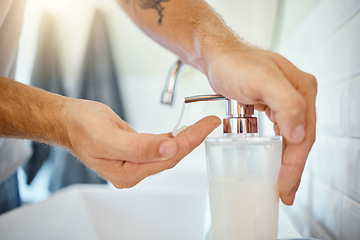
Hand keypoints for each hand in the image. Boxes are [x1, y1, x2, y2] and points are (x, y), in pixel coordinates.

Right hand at [64, 99, 220, 187]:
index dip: (191, 141)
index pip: (169, 158)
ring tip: (202, 125)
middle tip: (210, 122)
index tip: (208, 125)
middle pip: (171, 157)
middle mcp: (133, 172)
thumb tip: (169, 150)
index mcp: (127, 172)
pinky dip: (173, 139)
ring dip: (186, 139)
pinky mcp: (134, 154)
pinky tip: (182, 132)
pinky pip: (159, 148)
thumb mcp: (108, 136)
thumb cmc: (82, 126)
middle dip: (193, 139)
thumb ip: (139, 147)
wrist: (68, 121)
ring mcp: (134, 164)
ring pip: (167, 153)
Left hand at [205, 46, 316, 204]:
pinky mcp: (274, 103)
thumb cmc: (236, 64)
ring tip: (282, 183)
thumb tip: (300, 134)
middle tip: (285, 192)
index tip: (284, 186)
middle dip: (293, 169)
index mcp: (303, 91)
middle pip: (301, 140)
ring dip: (288, 162)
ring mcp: (287, 100)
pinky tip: (275, 160)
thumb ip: (287, 103)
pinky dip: (280, 149)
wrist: (219, 56)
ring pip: (292, 138)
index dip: (295, 165)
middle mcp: (299, 96)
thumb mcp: (262, 80)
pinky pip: (281, 131)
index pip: (304, 136)